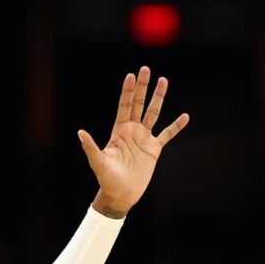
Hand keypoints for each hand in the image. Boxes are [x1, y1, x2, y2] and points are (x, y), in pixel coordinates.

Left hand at [79, 66, 189, 214]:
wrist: (120, 194)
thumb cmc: (106, 179)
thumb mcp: (98, 162)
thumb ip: (90, 147)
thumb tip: (80, 133)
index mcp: (119, 131)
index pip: (124, 106)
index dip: (128, 91)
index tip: (131, 75)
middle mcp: (132, 131)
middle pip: (139, 104)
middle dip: (142, 87)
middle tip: (146, 69)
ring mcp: (144, 138)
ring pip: (153, 113)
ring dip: (158, 98)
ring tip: (164, 80)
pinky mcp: (154, 149)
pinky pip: (167, 134)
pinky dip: (176, 126)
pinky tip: (185, 117)